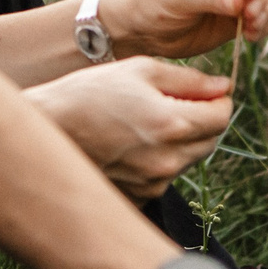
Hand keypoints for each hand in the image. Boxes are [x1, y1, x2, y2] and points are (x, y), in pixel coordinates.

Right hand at [27, 59, 230, 199]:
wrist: (44, 129)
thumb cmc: (88, 94)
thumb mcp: (139, 71)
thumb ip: (189, 79)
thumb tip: (223, 86)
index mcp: (171, 124)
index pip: (222, 116)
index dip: (218, 101)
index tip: (207, 94)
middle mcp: (166, 160)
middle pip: (210, 141)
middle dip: (201, 121)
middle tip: (173, 105)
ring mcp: (152, 183)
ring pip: (187, 160)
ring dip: (179, 142)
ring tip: (142, 125)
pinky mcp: (138, 197)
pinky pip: (163, 177)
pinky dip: (156, 161)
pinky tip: (128, 146)